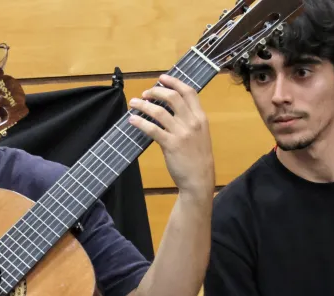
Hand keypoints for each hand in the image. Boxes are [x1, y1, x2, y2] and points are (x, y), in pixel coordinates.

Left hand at [127, 74, 214, 199]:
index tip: (162, 79)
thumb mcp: (200, 135)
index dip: (174, 82)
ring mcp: (181, 133)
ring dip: (144, 105)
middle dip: (156, 91)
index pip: (188, 92)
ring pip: (159, 111)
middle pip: (172, 97)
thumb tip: (170, 110)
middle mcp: (192, 122)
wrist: (199, 179)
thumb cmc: (198, 158)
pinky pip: (152, 129)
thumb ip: (189, 121)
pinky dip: (140, 122)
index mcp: (201, 118)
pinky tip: (132, 120)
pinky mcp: (171, 145)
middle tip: (145, 93)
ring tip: (134, 103)